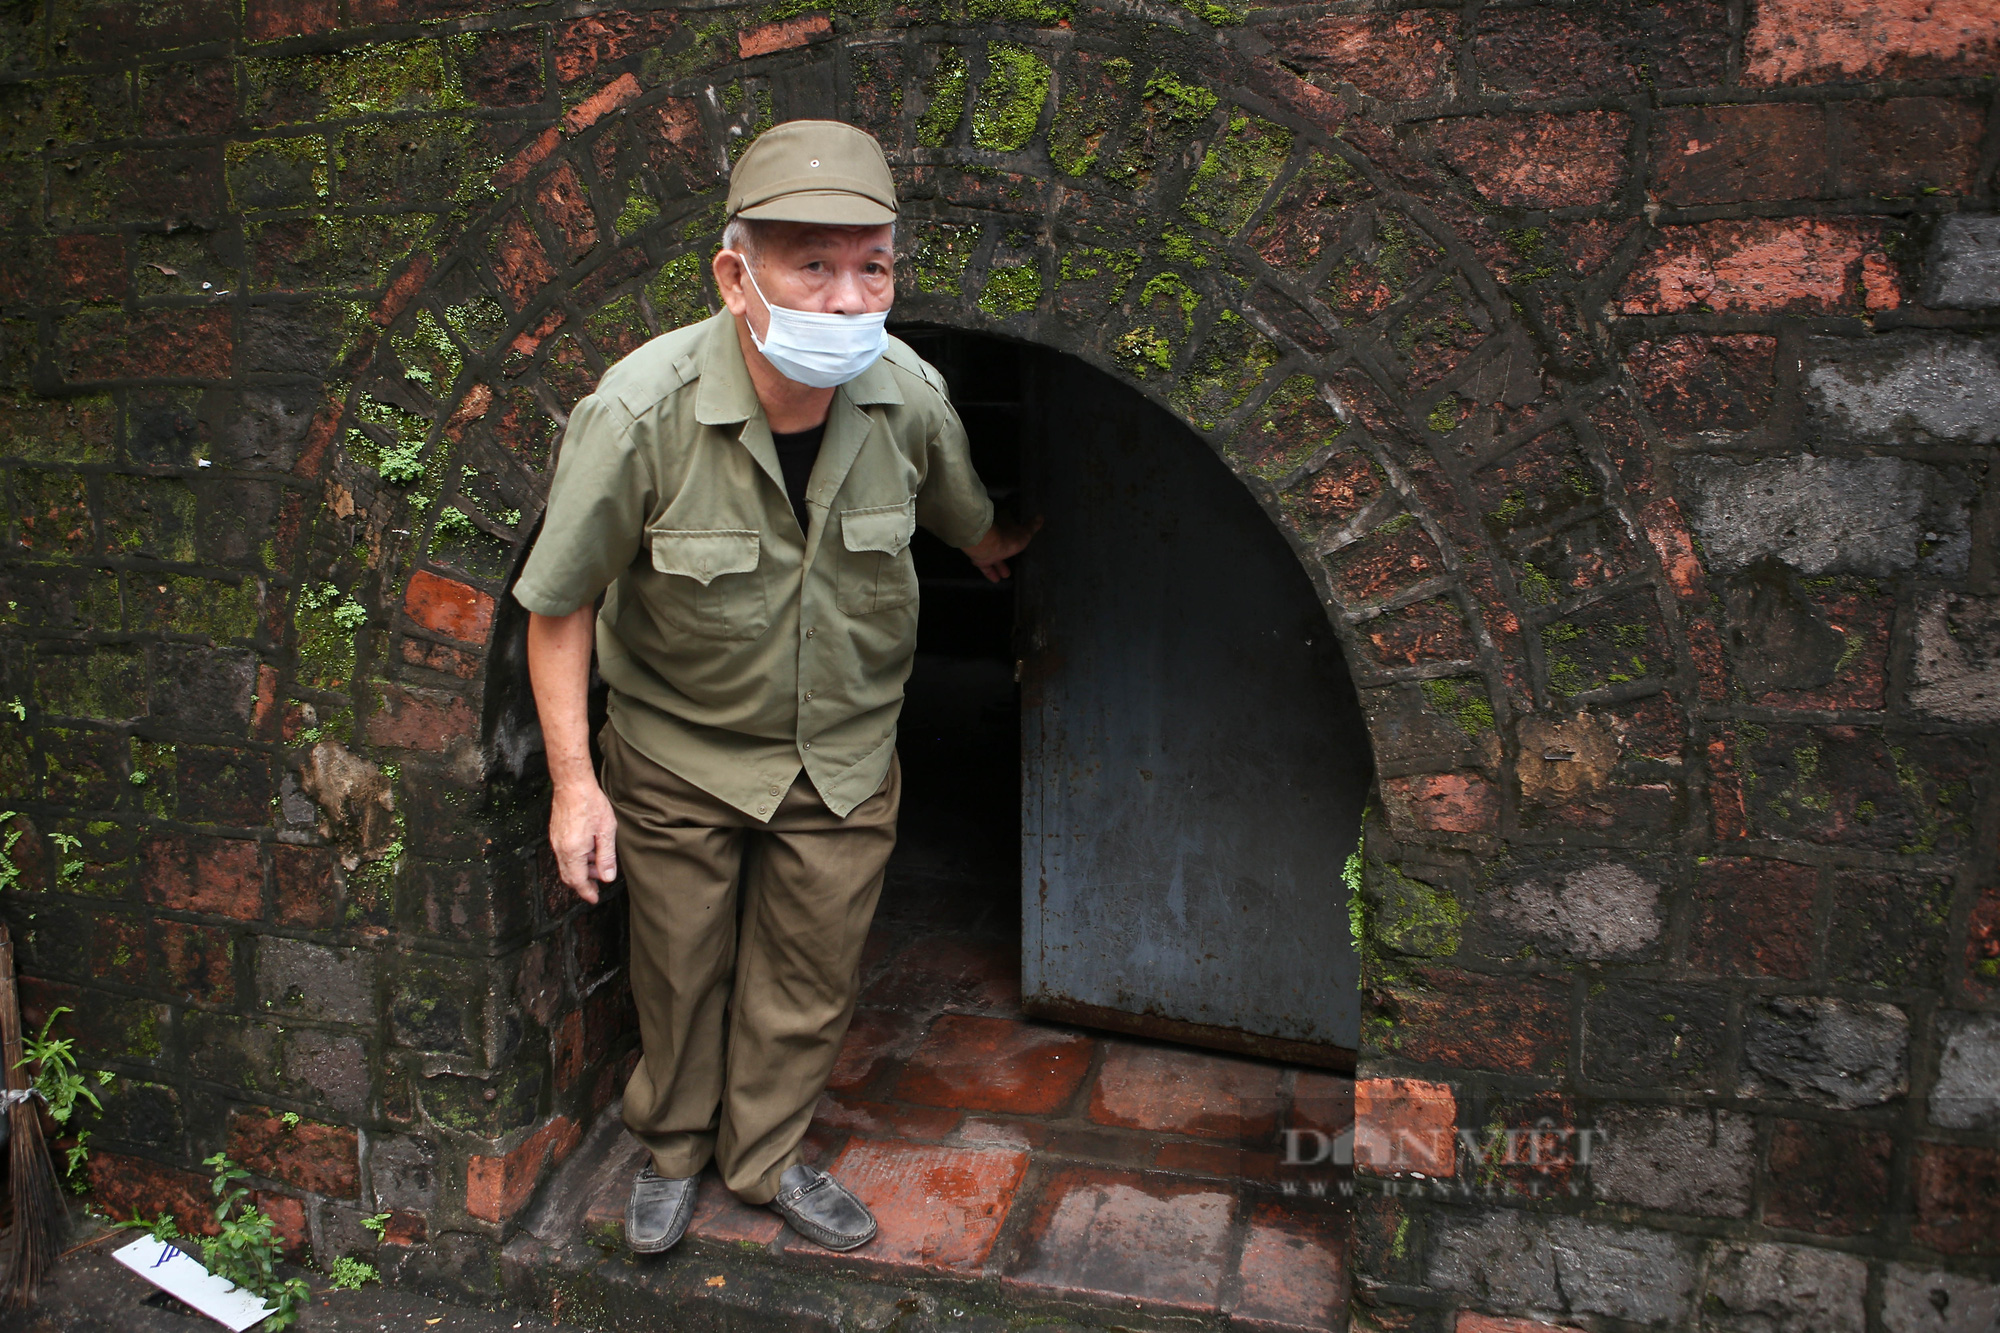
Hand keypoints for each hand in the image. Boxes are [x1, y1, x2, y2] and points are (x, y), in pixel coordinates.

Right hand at [549, 780, 618, 904]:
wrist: (572, 784)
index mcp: (573, 851)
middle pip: (569, 876)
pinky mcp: (555, 834)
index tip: (594, 899)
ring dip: (581, 870)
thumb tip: (607, 877)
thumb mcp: (606, 831)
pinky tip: (589, 851)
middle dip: (583, 883)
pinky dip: (576, 859)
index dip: (586, 892)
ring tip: (598, 863)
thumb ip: (606, 856)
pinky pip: (563, 855)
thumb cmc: (591, 803)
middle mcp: (560, 849)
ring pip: (566, 866)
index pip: (578, 881)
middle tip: (598, 883)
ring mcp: (555, 841)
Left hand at [961, 515, 1042, 582]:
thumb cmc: (1008, 537)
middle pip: (1000, 542)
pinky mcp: (978, 558)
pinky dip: (991, 572)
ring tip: (1006, 575)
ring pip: (992, 556)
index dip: (1010, 526)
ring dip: (999, 565)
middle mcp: (992, 535)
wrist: (987, 545)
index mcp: (1003, 525)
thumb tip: (1041, 516)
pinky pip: (986, 566)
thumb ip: (1032, 526)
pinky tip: (997, 580)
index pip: (1006, 522)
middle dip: (1005, 550)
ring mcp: (984, 546)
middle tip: (1012, 557)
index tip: (1014, 530)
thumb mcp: (1025, 532)